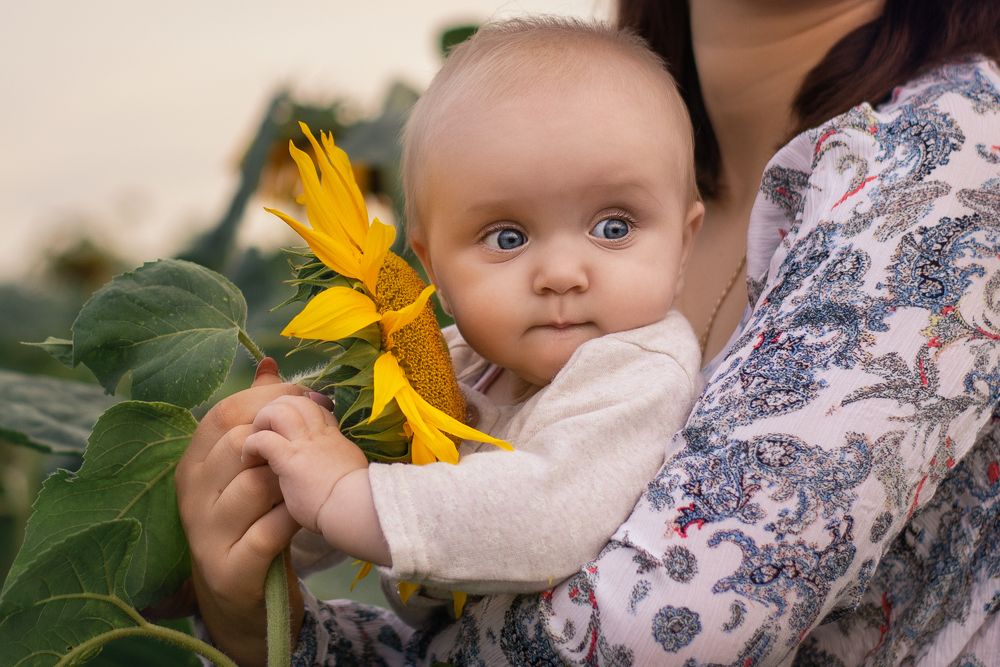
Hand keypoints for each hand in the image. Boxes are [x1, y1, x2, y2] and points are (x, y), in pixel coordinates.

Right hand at [174, 357, 306, 666]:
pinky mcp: (229, 567)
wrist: (240, 591)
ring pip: (256, 484)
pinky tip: (304, 515)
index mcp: (193, 462)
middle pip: (238, 444)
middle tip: (314, 445)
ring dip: (291, 482)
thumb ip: (257, 416)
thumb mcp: (247, 465)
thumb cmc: (249, 517)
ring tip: (306, 486)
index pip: (224, 413)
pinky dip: (293, 518)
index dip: (272, 400)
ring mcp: (205, 533)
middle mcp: (191, 494)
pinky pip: (269, 529)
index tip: (312, 399)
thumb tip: (268, 362)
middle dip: (285, 439)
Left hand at [243, 394, 368, 533]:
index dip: (298, 407)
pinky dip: (252, 444)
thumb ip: (338, 462)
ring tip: (255, 437)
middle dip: (276, 407)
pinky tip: (249, 457)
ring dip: (262, 420)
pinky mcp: (290, 459)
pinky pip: (264, 439)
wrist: (355, 508)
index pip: (315, 407)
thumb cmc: (355, 498)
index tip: (288, 420)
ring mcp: (305, 443)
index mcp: (334, 438)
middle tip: (265, 427)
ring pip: (279, 410)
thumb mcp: (352, 470)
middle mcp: (319, 434)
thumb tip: (333, 468)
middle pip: (296, 400)